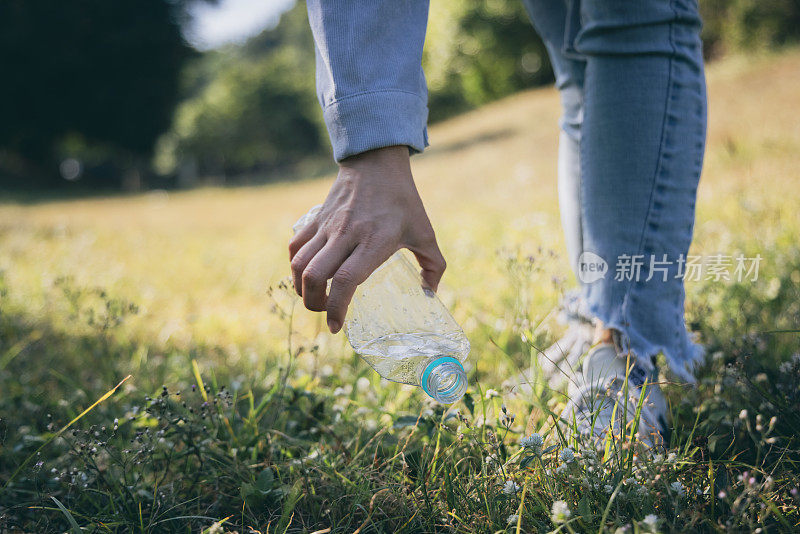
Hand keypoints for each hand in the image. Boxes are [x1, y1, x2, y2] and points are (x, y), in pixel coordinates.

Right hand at [289, 145, 445, 333]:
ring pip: (300, 264)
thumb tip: (431, 294)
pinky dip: (296, 267)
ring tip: (315, 298)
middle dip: (315, 304)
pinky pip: (296, 247)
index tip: (336, 327)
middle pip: (315, 277)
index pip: (345, 280)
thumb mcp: (425, 232)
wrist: (377, 162)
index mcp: (374, 241)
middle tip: (326, 313)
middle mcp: (346, 235)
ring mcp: (327, 226)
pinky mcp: (316, 218)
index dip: (336, 308)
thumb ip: (434, 265)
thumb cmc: (403, 200)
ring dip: (302, 289)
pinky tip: (306, 276)